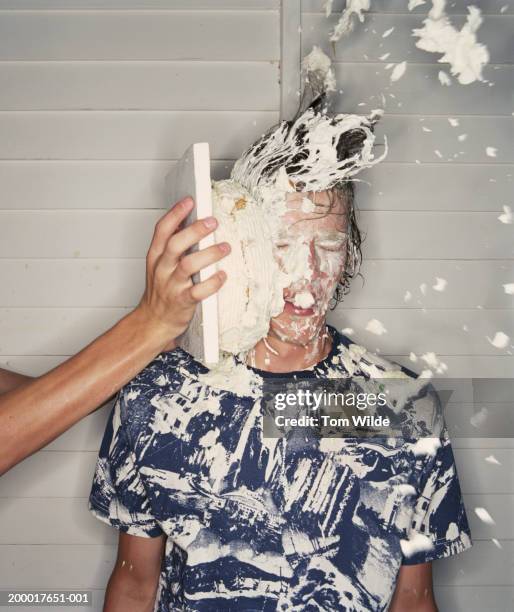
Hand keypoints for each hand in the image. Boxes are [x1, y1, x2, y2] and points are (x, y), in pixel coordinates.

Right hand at [136, 196, 229, 349]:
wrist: (153, 322)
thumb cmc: (161, 291)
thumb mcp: (160, 265)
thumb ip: (172, 245)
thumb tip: (190, 220)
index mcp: (155, 257)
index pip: (162, 230)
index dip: (175, 214)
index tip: (190, 201)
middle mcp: (162, 269)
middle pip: (175, 244)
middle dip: (195, 231)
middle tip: (213, 222)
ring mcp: (172, 285)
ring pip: (188, 265)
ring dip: (209, 254)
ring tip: (225, 247)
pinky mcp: (183, 302)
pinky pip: (198, 291)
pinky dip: (212, 283)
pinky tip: (223, 275)